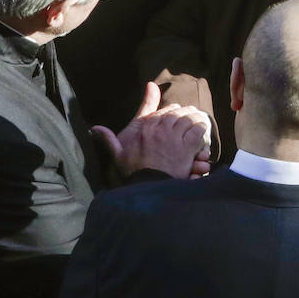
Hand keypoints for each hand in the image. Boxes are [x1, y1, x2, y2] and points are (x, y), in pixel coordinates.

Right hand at [94, 82, 210, 178]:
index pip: (164, 111)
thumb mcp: (118, 153)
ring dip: (196, 119)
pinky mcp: (187, 147)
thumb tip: (94, 128)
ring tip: (200, 121)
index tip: (177, 114)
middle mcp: (161, 128)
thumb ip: (108, 138)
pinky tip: (204, 132)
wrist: (146, 186)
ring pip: (190, 119)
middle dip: (187, 113)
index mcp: (145, 126)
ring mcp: (175, 136)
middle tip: (193, 115)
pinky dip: (202, 130)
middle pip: (179, 112)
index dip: (173, 111)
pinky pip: (198, 131)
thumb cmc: (132, 172)